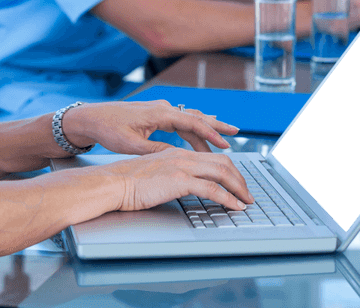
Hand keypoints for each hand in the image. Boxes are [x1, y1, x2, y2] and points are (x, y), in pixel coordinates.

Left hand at [60, 100, 237, 153]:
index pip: (193, 122)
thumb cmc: (108, 129)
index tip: (226, 144)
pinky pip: (181, 121)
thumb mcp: (132, 144)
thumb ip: (156, 150)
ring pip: (190, 118)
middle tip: (236, 133)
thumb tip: (177, 158)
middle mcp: (163, 107)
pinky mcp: (156, 115)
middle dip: (217, 126)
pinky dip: (193, 129)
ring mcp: (160, 110)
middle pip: (196, 116)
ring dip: (206, 129)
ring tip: (224, 139)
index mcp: (159, 112)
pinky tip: (200, 136)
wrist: (91, 117)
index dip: (211, 134)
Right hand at [91, 148, 252, 212]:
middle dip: (239, 178)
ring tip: (246, 201)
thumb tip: (180, 186)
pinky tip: (234, 206)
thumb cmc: (126, 182)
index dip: (228, 169)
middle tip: (247, 192)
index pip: (211, 157)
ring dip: (239, 188)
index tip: (236, 181)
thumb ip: (168, 174)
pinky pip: (212, 189)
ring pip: (222, 172)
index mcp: (176, 153)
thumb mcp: (152, 173)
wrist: (112, 182)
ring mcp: (182, 166)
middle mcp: (182, 156)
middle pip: (222, 162)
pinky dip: (228, 198)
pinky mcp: (179, 180)